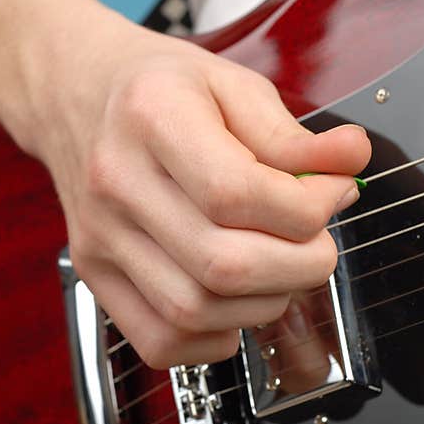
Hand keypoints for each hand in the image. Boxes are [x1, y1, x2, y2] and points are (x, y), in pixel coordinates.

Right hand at [20, 10, 370, 368]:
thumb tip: (349, 164)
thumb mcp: (229, 83)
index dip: (305, 209)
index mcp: (151, 116)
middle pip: (220, 264)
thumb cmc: (153, 89)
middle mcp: (116, 182)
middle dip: (299, 266)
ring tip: (278, 267)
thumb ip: (290, 133)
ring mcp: (99, 236)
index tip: (331, 195)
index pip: (236, 193)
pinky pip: (159, 340)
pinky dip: (213, 337)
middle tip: (316, 243)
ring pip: (193, 311)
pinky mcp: (94, 273)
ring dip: (261, 304)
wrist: (74, 95)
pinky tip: (232, 300)